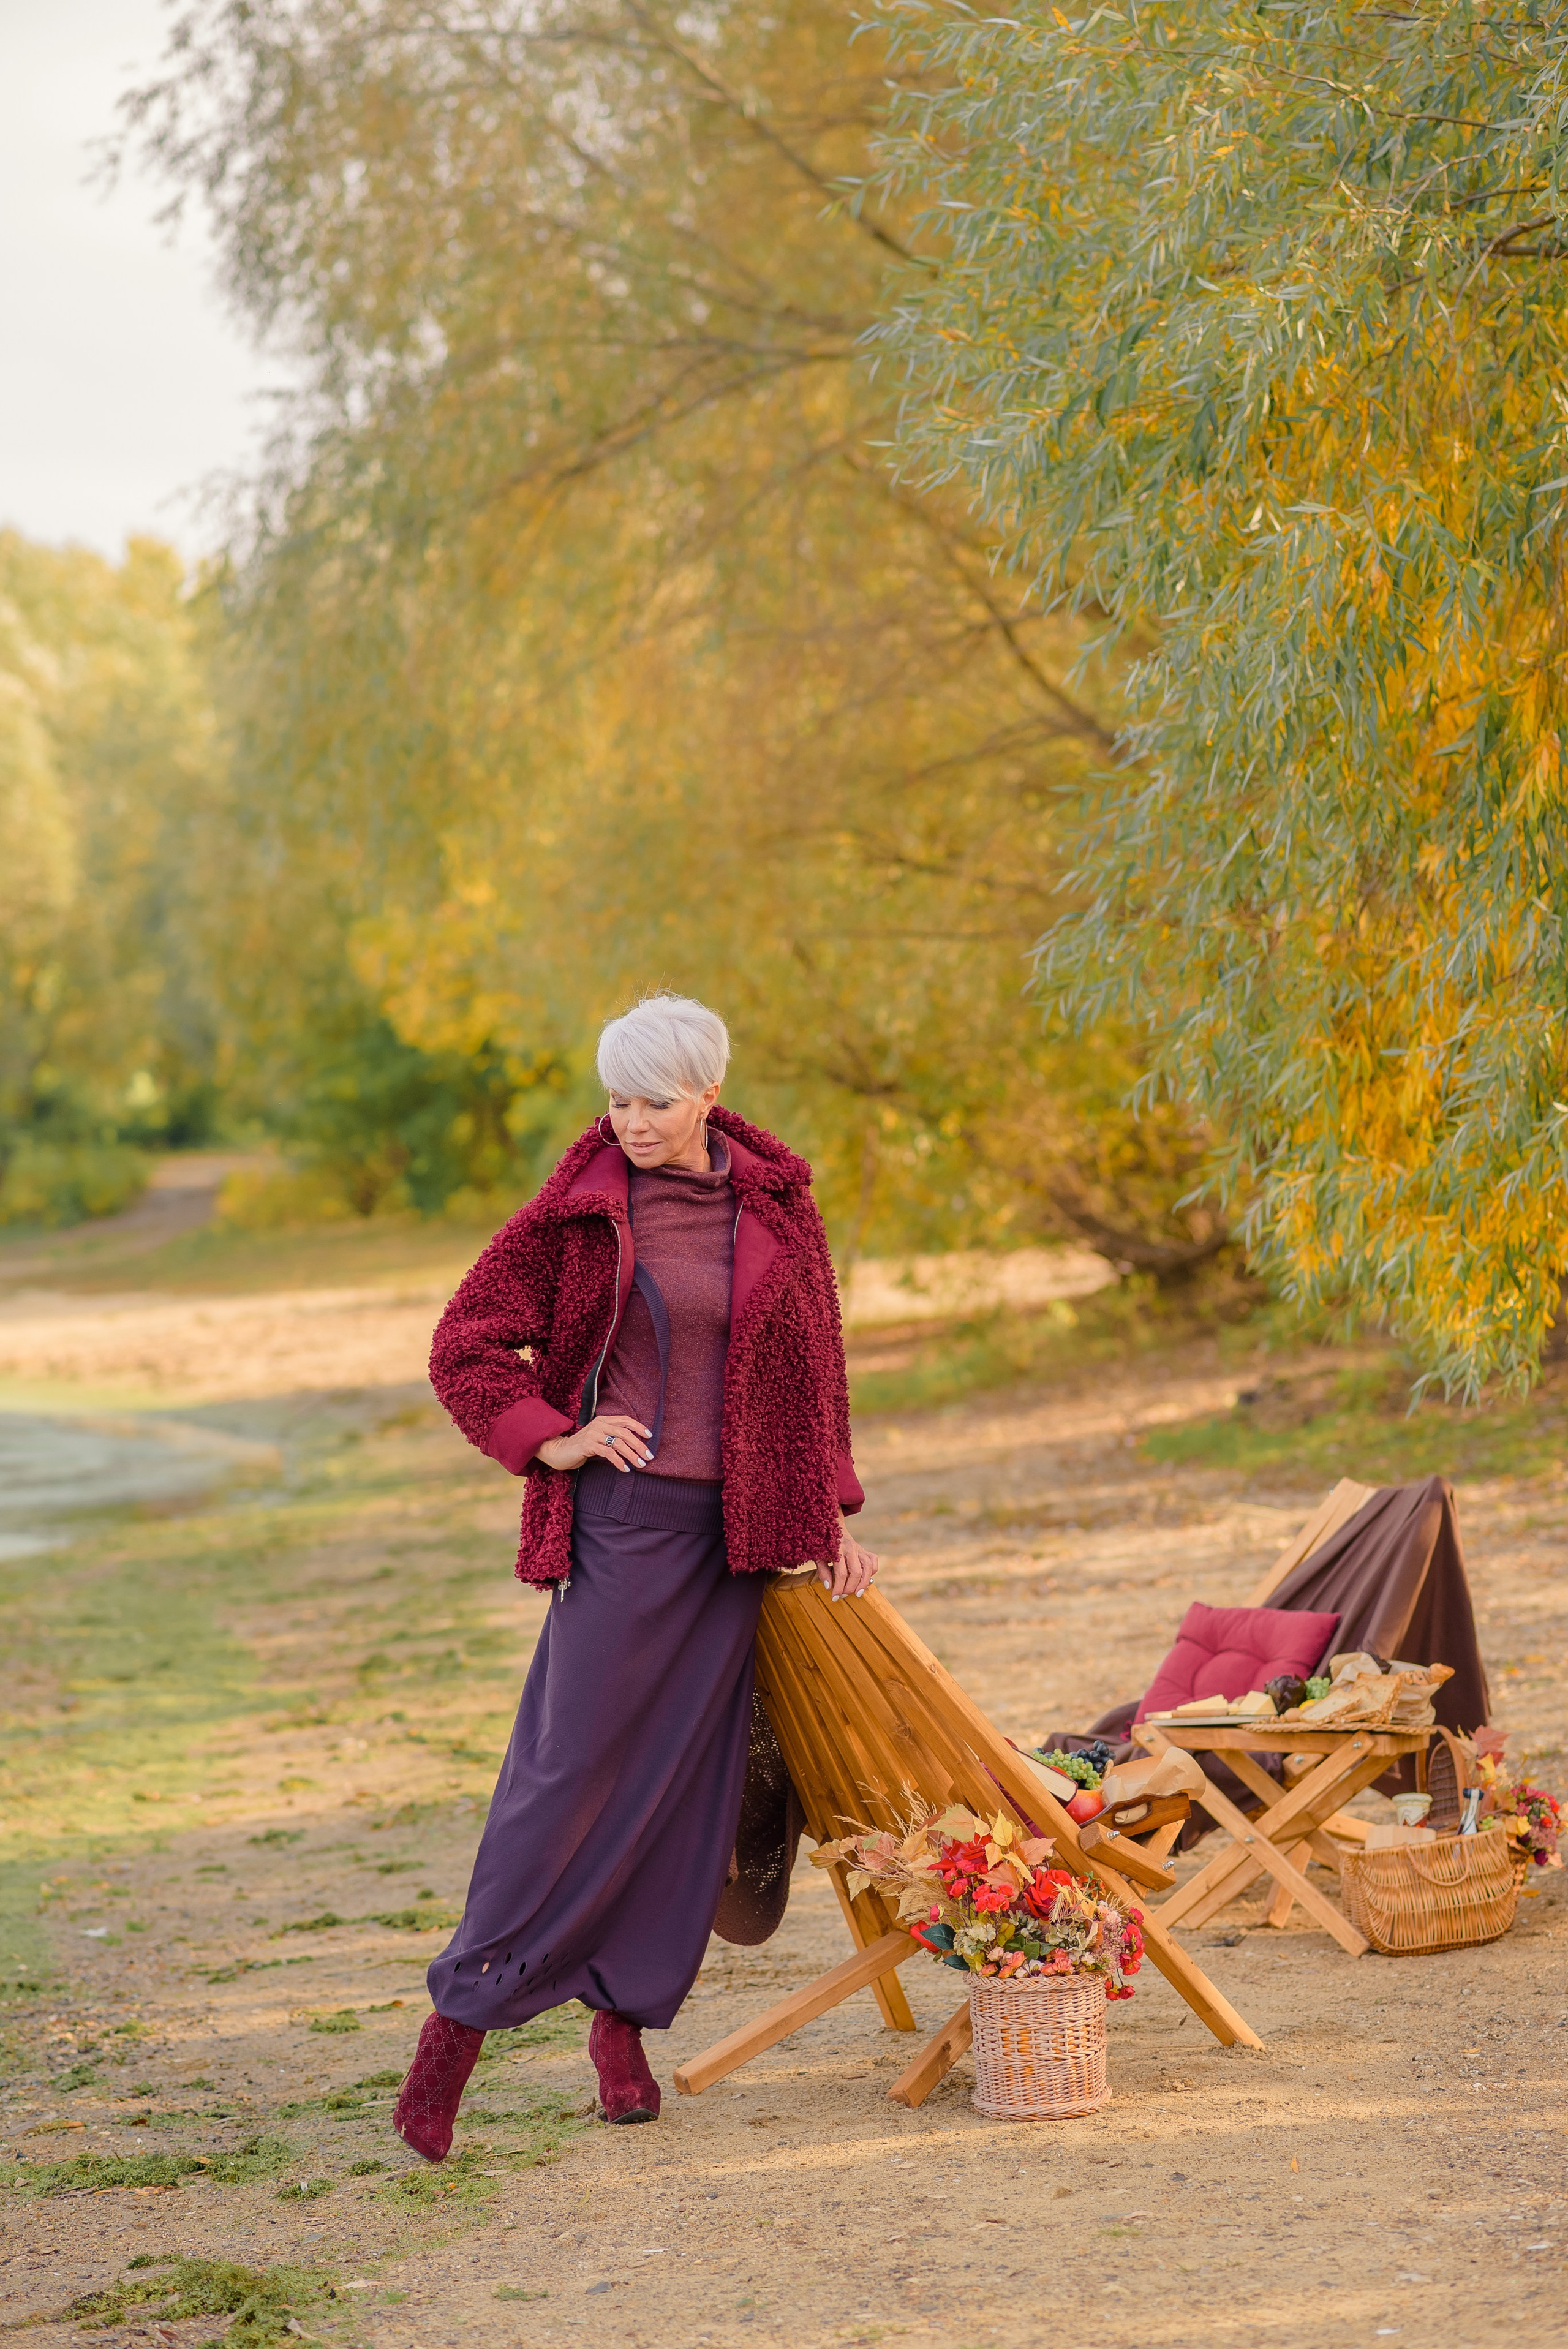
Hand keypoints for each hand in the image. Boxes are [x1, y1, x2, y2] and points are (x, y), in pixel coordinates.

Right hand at [536, 1414, 652, 1473]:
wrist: (561, 1451)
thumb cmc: (583, 1446)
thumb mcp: (599, 1437)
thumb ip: (612, 1436)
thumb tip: (634, 1444)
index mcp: (603, 1420)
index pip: (625, 1420)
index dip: (639, 1426)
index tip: (650, 1436)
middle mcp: (599, 1424)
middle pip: (625, 1432)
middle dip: (639, 1445)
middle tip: (648, 1456)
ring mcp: (593, 1434)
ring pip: (618, 1443)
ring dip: (632, 1455)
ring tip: (640, 1464)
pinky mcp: (588, 1445)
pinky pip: (608, 1453)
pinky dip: (619, 1461)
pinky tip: (625, 1469)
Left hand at [815, 1523, 878, 1599]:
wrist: (831, 1525)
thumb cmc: (822, 1543)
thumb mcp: (818, 1556)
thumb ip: (823, 1571)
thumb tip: (829, 1587)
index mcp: (837, 1549)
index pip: (841, 1573)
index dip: (838, 1588)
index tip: (834, 1597)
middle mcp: (851, 1548)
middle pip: (856, 1572)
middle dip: (850, 1588)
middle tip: (843, 1595)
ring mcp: (859, 1549)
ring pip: (868, 1568)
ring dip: (864, 1583)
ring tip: (857, 1593)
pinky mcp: (864, 1550)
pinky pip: (873, 1561)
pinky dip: (872, 1571)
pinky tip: (865, 1578)